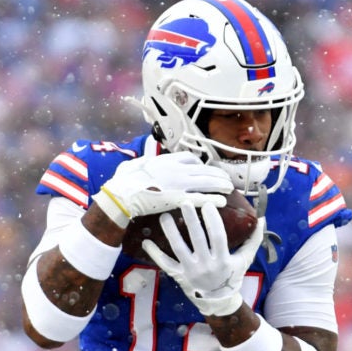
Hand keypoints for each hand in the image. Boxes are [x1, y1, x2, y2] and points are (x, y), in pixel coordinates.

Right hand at [94, 152, 231, 228]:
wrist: (121, 194)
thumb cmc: (123, 180)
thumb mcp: (133, 163)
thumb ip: (143, 156)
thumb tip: (144, 148)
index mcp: (166, 160)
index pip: (190, 158)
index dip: (200, 164)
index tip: (204, 168)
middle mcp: (176, 169)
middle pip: (204, 168)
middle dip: (217, 173)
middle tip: (226, 178)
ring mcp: (179, 183)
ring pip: (206, 181)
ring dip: (220, 184)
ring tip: (229, 188)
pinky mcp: (179, 198)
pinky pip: (201, 198)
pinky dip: (213, 199)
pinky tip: (222, 202)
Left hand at [144, 201, 265, 316]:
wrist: (219, 301)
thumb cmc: (232, 276)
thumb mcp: (245, 259)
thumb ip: (253, 240)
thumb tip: (262, 219)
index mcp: (223, 260)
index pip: (218, 237)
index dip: (213, 220)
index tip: (207, 204)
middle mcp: (207, 266)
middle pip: (197, 239)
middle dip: (191, 220)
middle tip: (185, 202)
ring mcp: (191, 272)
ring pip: (178, 249)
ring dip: (170, 232)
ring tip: (164, 216)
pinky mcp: (179, 276)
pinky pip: (165, 264)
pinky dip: (155, 254)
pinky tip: (146, 242)